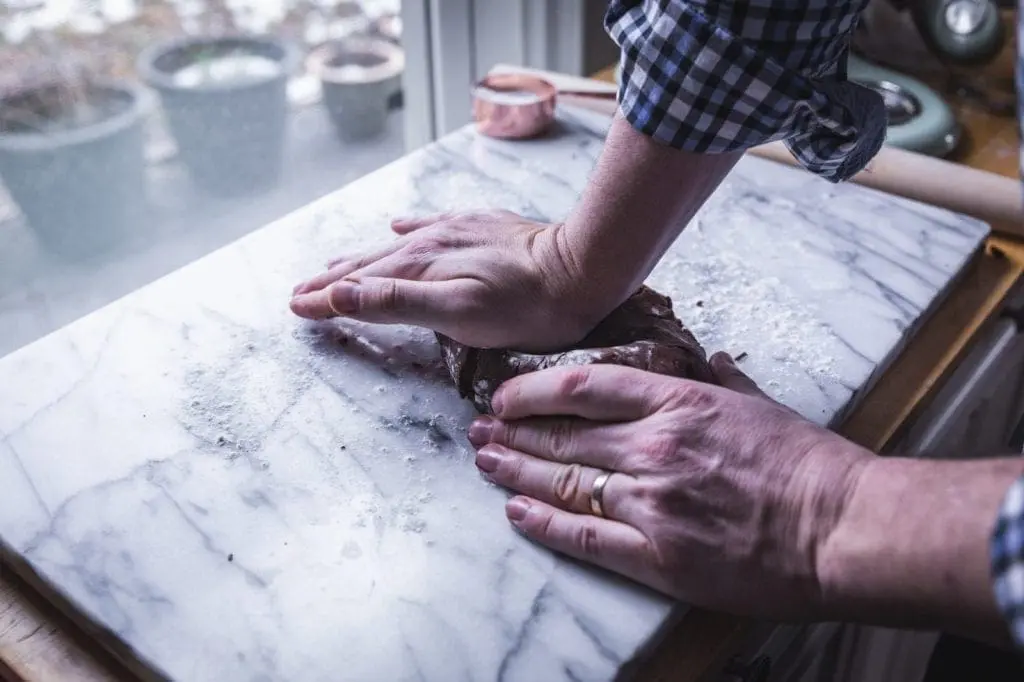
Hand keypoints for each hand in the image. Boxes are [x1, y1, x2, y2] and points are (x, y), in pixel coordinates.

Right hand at [289, 210, 617, 350]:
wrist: (582, 269)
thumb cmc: (525, 306)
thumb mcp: (457, 314)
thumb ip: (396, 302)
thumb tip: (337, 292)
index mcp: (419, 266)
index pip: (356, 285)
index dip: (324, 297)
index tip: (295, 305)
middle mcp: (429, 242)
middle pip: (368, 263)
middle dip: (331, 278)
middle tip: (300, 289)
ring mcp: (454, 231)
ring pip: (393, 245)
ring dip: (359, 258)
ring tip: (333, 264)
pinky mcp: (478, 226)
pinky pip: (428, 225)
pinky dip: (405, 230)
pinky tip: (398, 226)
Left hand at [466, 354, 872, 619]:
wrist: (843, 527)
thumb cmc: (809, 465)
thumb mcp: (760, 404)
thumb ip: (723, 380)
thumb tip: (708, 359)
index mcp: (679, 403)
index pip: (582, 387)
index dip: (532, 391)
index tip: (508, 396)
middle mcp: (655, 447)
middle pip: (563, 434)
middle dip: (513, 431)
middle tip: (481, 430)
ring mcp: (653, 503)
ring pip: (565, 481)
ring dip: (517, 470)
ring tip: (487, 462)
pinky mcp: (660, 556)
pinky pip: (585, 536)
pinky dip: (545, 522)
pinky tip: (517, 511)